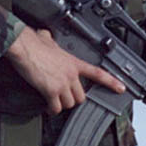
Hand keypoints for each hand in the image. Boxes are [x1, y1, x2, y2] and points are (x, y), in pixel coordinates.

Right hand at [5, 26, 125, 113]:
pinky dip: (52, 110)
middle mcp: (71, 75)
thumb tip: (45, 35)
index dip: (111, 82)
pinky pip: (56, 107)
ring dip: (62, 105)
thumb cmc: (33, 43)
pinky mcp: (51, 91)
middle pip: (81, 96)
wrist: (24, 47)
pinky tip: (48, 108)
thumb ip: (50, 40)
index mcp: (73, 63)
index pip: (97, 73)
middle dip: (73, 99)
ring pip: (69, 104)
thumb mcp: (47, 39)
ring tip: (55, 103)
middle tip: (66, 98)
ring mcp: (62, 84)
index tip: (121, 88)